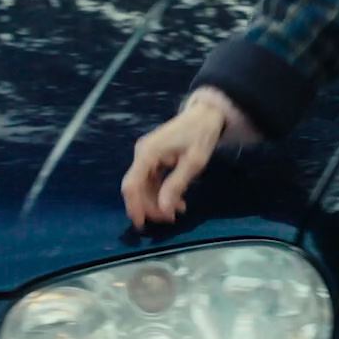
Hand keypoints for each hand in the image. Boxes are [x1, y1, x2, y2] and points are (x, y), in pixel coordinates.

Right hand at [120, 100, 225, 226]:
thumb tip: (163, 209)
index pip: (132, 184)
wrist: (207, 113)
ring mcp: (147, 155)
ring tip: (178, 211)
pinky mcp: (154, 157)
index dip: (134, 206)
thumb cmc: (201, 134)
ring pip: (145, 186)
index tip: (143, 224)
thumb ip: (176, 185)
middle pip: (137, 188)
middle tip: (170, 218)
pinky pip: (152, 179)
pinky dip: (162, 192)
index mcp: (148, 153)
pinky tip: (178, 201)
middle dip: (151, 206)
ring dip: (158, 201)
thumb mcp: (193, 162)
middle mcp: (142, 154)